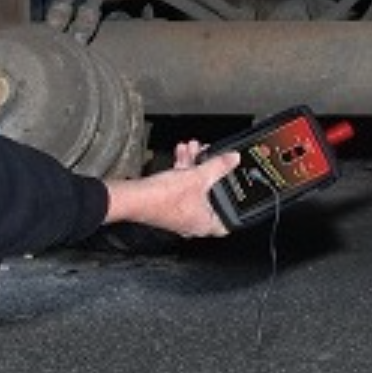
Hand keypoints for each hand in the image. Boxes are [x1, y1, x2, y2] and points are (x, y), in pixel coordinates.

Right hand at [103, 141, 239, 237]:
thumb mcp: (198, 176)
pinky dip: (184, 170)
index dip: (235, 206)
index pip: (229, 220)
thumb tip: (233, 159)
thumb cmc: (161, 198)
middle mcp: (193, 222)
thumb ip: (218, 166)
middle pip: (211, 196)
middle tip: (213, 159)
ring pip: (194, 187)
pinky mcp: (168, 204)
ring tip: (196, 149)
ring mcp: (180, 214)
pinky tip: (182, 153)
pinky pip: (182, 185)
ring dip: (195, 166)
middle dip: (211, 173)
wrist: (133, 197)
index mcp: (205, 224)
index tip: (238, 193)